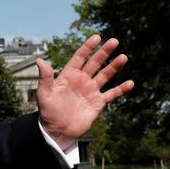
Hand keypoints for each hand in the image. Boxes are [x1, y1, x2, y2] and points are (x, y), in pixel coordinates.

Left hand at [36, 35, 133, 149]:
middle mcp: (81, 80)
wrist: (58, 131)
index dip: (88, 47)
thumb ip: (45, 78)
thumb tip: (40, 60)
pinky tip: (130, 83)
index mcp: (69, 75)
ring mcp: (91, 91)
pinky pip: (112, 94)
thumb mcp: (44, 94)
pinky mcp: (98, 103)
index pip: (80, 57)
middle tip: (114, 41)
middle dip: (104, 52)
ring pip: (105, 75)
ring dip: (114, 66)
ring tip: (123, 57)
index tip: (97, 37)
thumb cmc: (48, 112)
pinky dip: (121, 89)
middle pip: (95, 63)